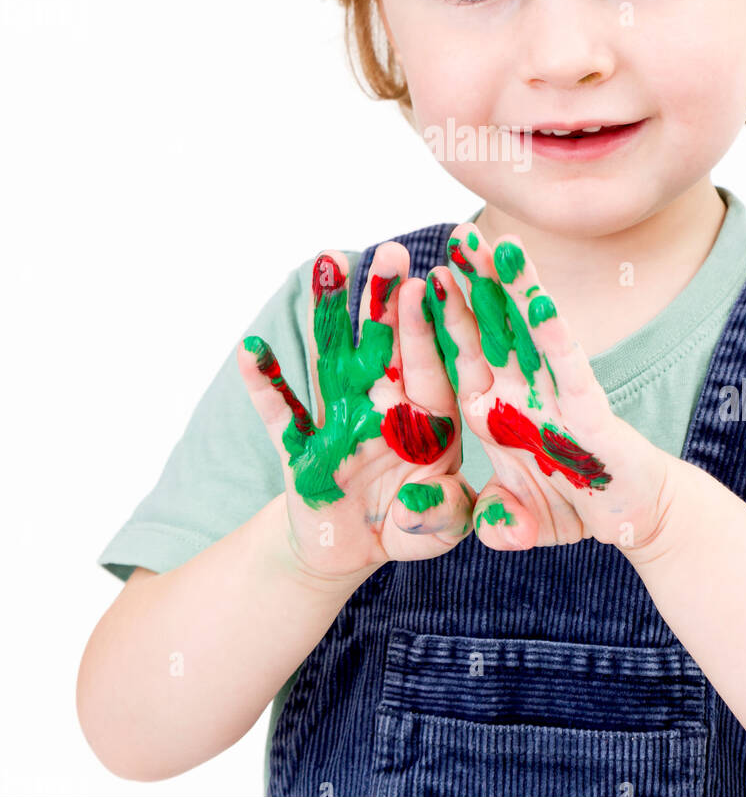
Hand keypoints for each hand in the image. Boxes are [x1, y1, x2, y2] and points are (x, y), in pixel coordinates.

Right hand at [237, 242, 473, 582]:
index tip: (424, 287)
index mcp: (431, 419)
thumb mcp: (438, 529)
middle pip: (387, 345)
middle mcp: (386, 404)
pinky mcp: (299, 442)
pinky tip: (250, 350)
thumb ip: (444, 514)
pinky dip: (264, 383)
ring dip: (328, 312)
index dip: (427, 331)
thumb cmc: (414, 525)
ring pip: (335, 357)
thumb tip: (432, 498)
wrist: (354, 547)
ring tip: (326, 259)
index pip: (432, 369)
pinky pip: (279, 410)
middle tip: (390, 249)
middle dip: (386, 299)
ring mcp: (340, 417)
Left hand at [429, 223, 675, 555]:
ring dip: (508, 285)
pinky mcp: (586, 406)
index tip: (411, 280)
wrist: (635, 520)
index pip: (455, 358)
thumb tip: (477, 526)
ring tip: (494, 240)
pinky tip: (537, 292)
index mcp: (489, 412)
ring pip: (523, 330)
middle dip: (469, 283)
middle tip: (454, 233)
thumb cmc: (573, 507)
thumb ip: (492, 520)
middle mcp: (516, 393)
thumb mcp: (517, 520)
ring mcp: (550, 394)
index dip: (435, 321)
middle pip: (484, 329)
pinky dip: (549, 324)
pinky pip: (564, 359)